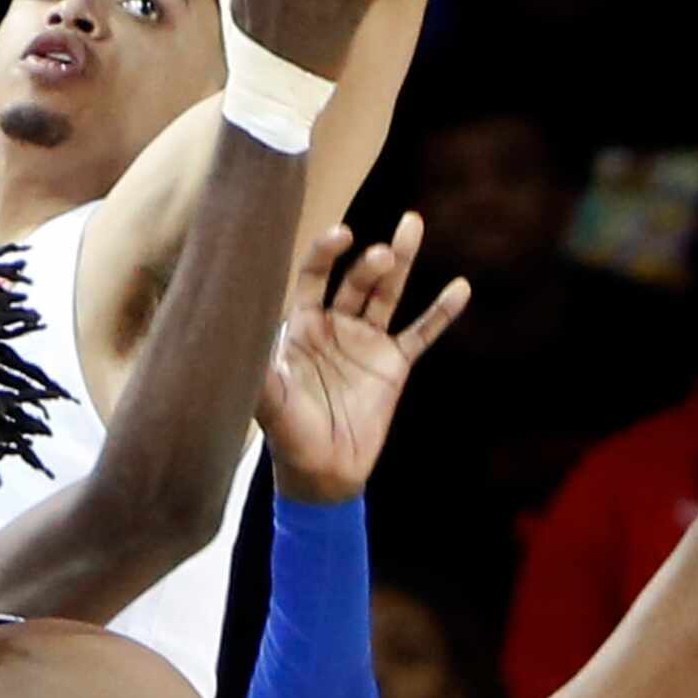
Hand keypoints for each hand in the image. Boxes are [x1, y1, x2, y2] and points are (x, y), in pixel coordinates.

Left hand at [256, 211, 468, 504]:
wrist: (324, 474)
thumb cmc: (288, 436)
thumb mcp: (271, 404)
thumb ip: (260, 375)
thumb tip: (237, 344)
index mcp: (302, 325)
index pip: (314, 276)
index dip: (326, 252)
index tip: (341, 235)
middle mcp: (336, 325)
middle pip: (356, 280)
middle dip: (370, 263)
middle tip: (383, 253)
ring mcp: (367, 342)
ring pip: (387, 293)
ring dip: (401, 260)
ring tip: (413, 224)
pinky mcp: (394, 365)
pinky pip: (420, 333)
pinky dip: (440, 313)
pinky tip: (460, 288)